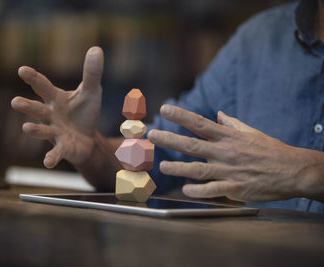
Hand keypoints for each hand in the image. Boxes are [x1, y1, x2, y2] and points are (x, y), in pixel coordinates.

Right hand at [11, 47, 103, 167]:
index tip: (22, 70)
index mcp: (56, 99)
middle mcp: (50, 115)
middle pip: (37, 109)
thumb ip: (92, 73)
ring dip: (35, 130)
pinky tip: (47, 162)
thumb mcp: (91, 91)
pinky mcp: (62, 147)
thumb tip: (97, 48)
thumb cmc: (84, 112)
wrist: (86, 138)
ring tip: (27, 127)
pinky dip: (51, 157)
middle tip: (15, 102)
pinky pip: (56, 152)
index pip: (43, 86)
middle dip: (27, 106)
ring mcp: (54, 132)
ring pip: (43, 131)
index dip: (33, 78)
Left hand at [148, 104, 323, 201]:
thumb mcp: (251, 132)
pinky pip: (214, 189)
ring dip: (179, 168)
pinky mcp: (236, 188)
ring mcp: (230, 171)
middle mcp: (226, 152)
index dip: (181, 116)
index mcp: (228, 137)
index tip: (165, 109)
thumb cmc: (270, 150)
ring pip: (199, 169)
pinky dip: (199, 190)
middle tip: (152, 135)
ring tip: (162, 166)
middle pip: (193, 145)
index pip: (200, 123)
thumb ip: (232, 124)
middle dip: (170, 139)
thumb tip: (218, 114)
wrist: (293, 171)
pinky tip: (186, 190)